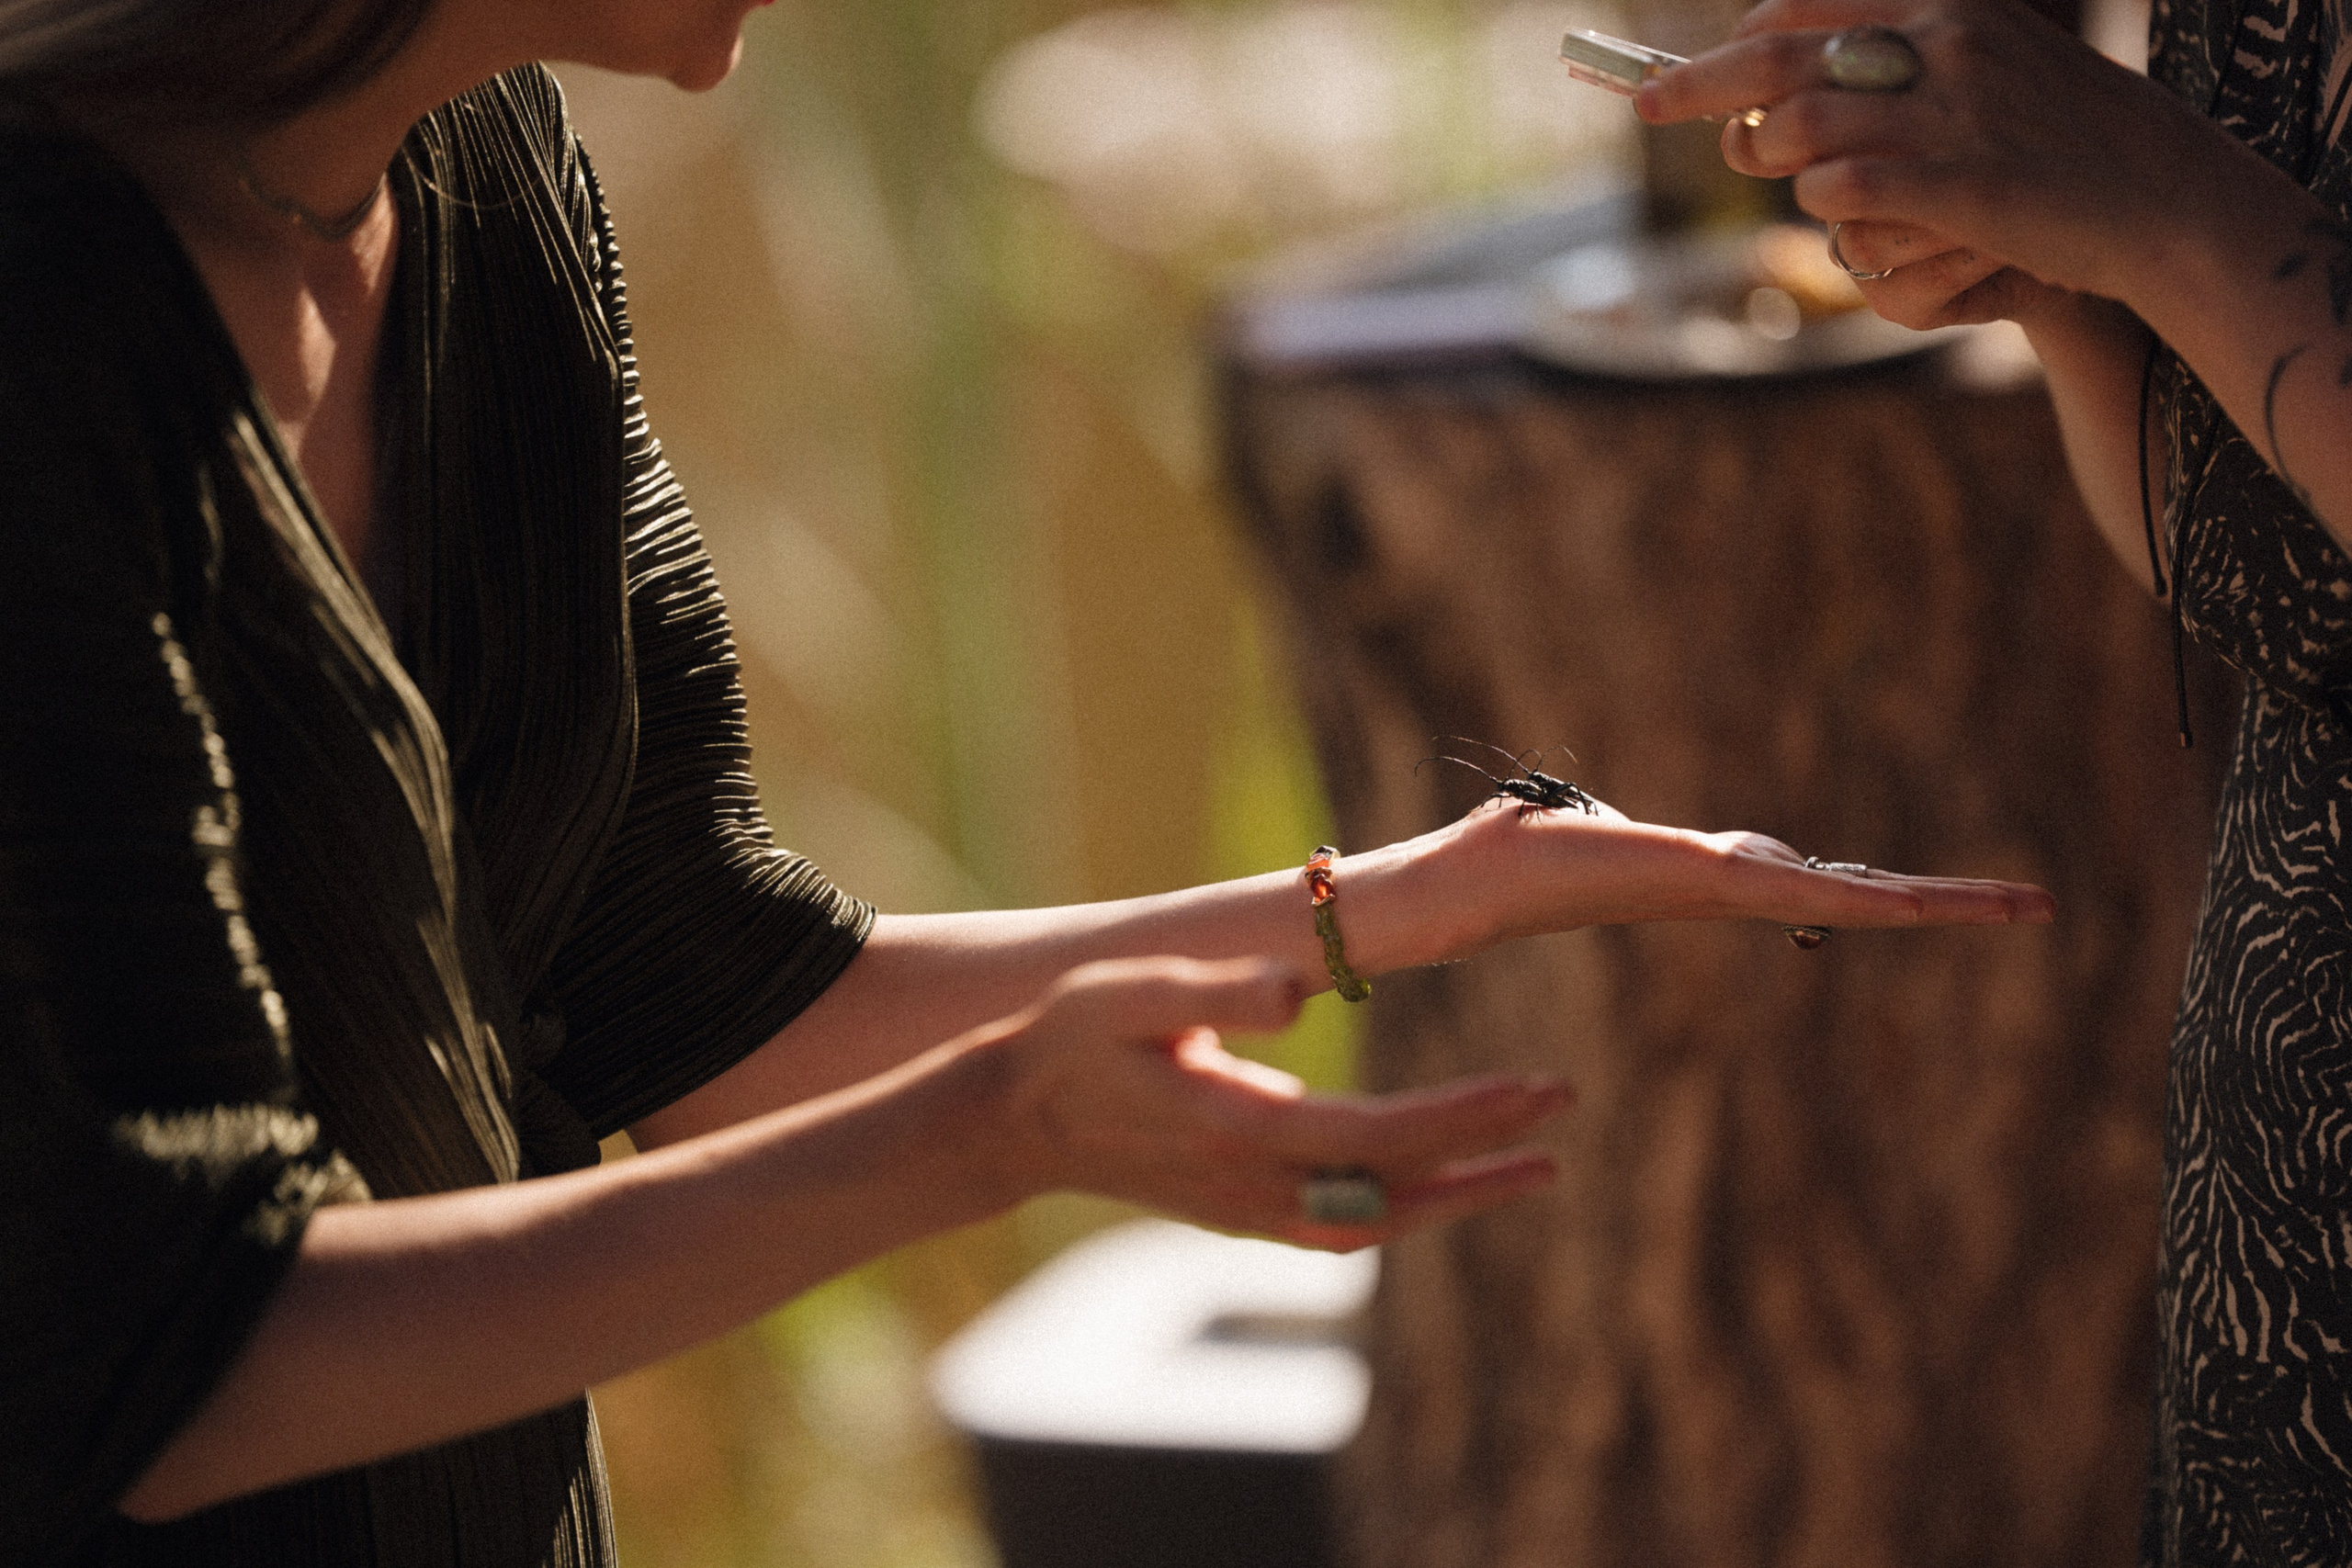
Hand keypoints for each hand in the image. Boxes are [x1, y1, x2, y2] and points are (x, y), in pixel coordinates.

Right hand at [997, 956, 1569, 1249]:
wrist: (1007, 1117)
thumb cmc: (1068, 1038)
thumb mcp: (1124, 991)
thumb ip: (1209, 990)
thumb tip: (1293, 989)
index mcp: (1236, 1127)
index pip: (1378, 1138)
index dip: (1464, 1118)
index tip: (1537, 1086)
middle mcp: (1252, 1185)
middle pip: (1394, 1184)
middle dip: (1484, 1150)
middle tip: (1560, 1104)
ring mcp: (1245, 1209)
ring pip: (1375, 1220)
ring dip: (1458, 1196)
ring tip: (1535, 1164)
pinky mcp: (1236, 1213)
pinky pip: (1339, 1226)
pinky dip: (1403, 1211)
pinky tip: (1441, 1188)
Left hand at [1447, 793, 2055, 942]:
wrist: (1464, 882)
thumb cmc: (1511, 861)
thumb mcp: (1598, 836)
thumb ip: (1631, 839)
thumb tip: (1626, 833)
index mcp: (1713, 882)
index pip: (1820, 888)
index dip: (1889, 894)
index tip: (1952, 899)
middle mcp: (1726, 891)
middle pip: (1854, 898)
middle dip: (1942, 903)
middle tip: (2030, 907)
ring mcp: (1718, 889)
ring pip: (1844, 899)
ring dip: (1931, 903)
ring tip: (2014, 906)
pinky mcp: (1694, 879)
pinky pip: (1790, 887)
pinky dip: (1859, 898)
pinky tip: (1913, 905)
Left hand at [1632, 0, 2247, 308]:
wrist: (2158, 197)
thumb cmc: (2049, 141)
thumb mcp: (1976, 69)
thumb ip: (1885, 72)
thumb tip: (1778, 95)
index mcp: (1943, 4)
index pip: (1802, 8)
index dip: (1731, 42)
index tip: (1685, 72)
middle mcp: (1945, 43)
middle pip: (1779, 58)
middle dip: (1697, 84)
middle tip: (1646, 106)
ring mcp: (1955, 113)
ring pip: (1803, 126)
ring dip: (1770, 154)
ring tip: (1784, 171)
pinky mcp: (1965, 186)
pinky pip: (1850, 189)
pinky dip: (1821, 199)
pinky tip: (1827, 201)